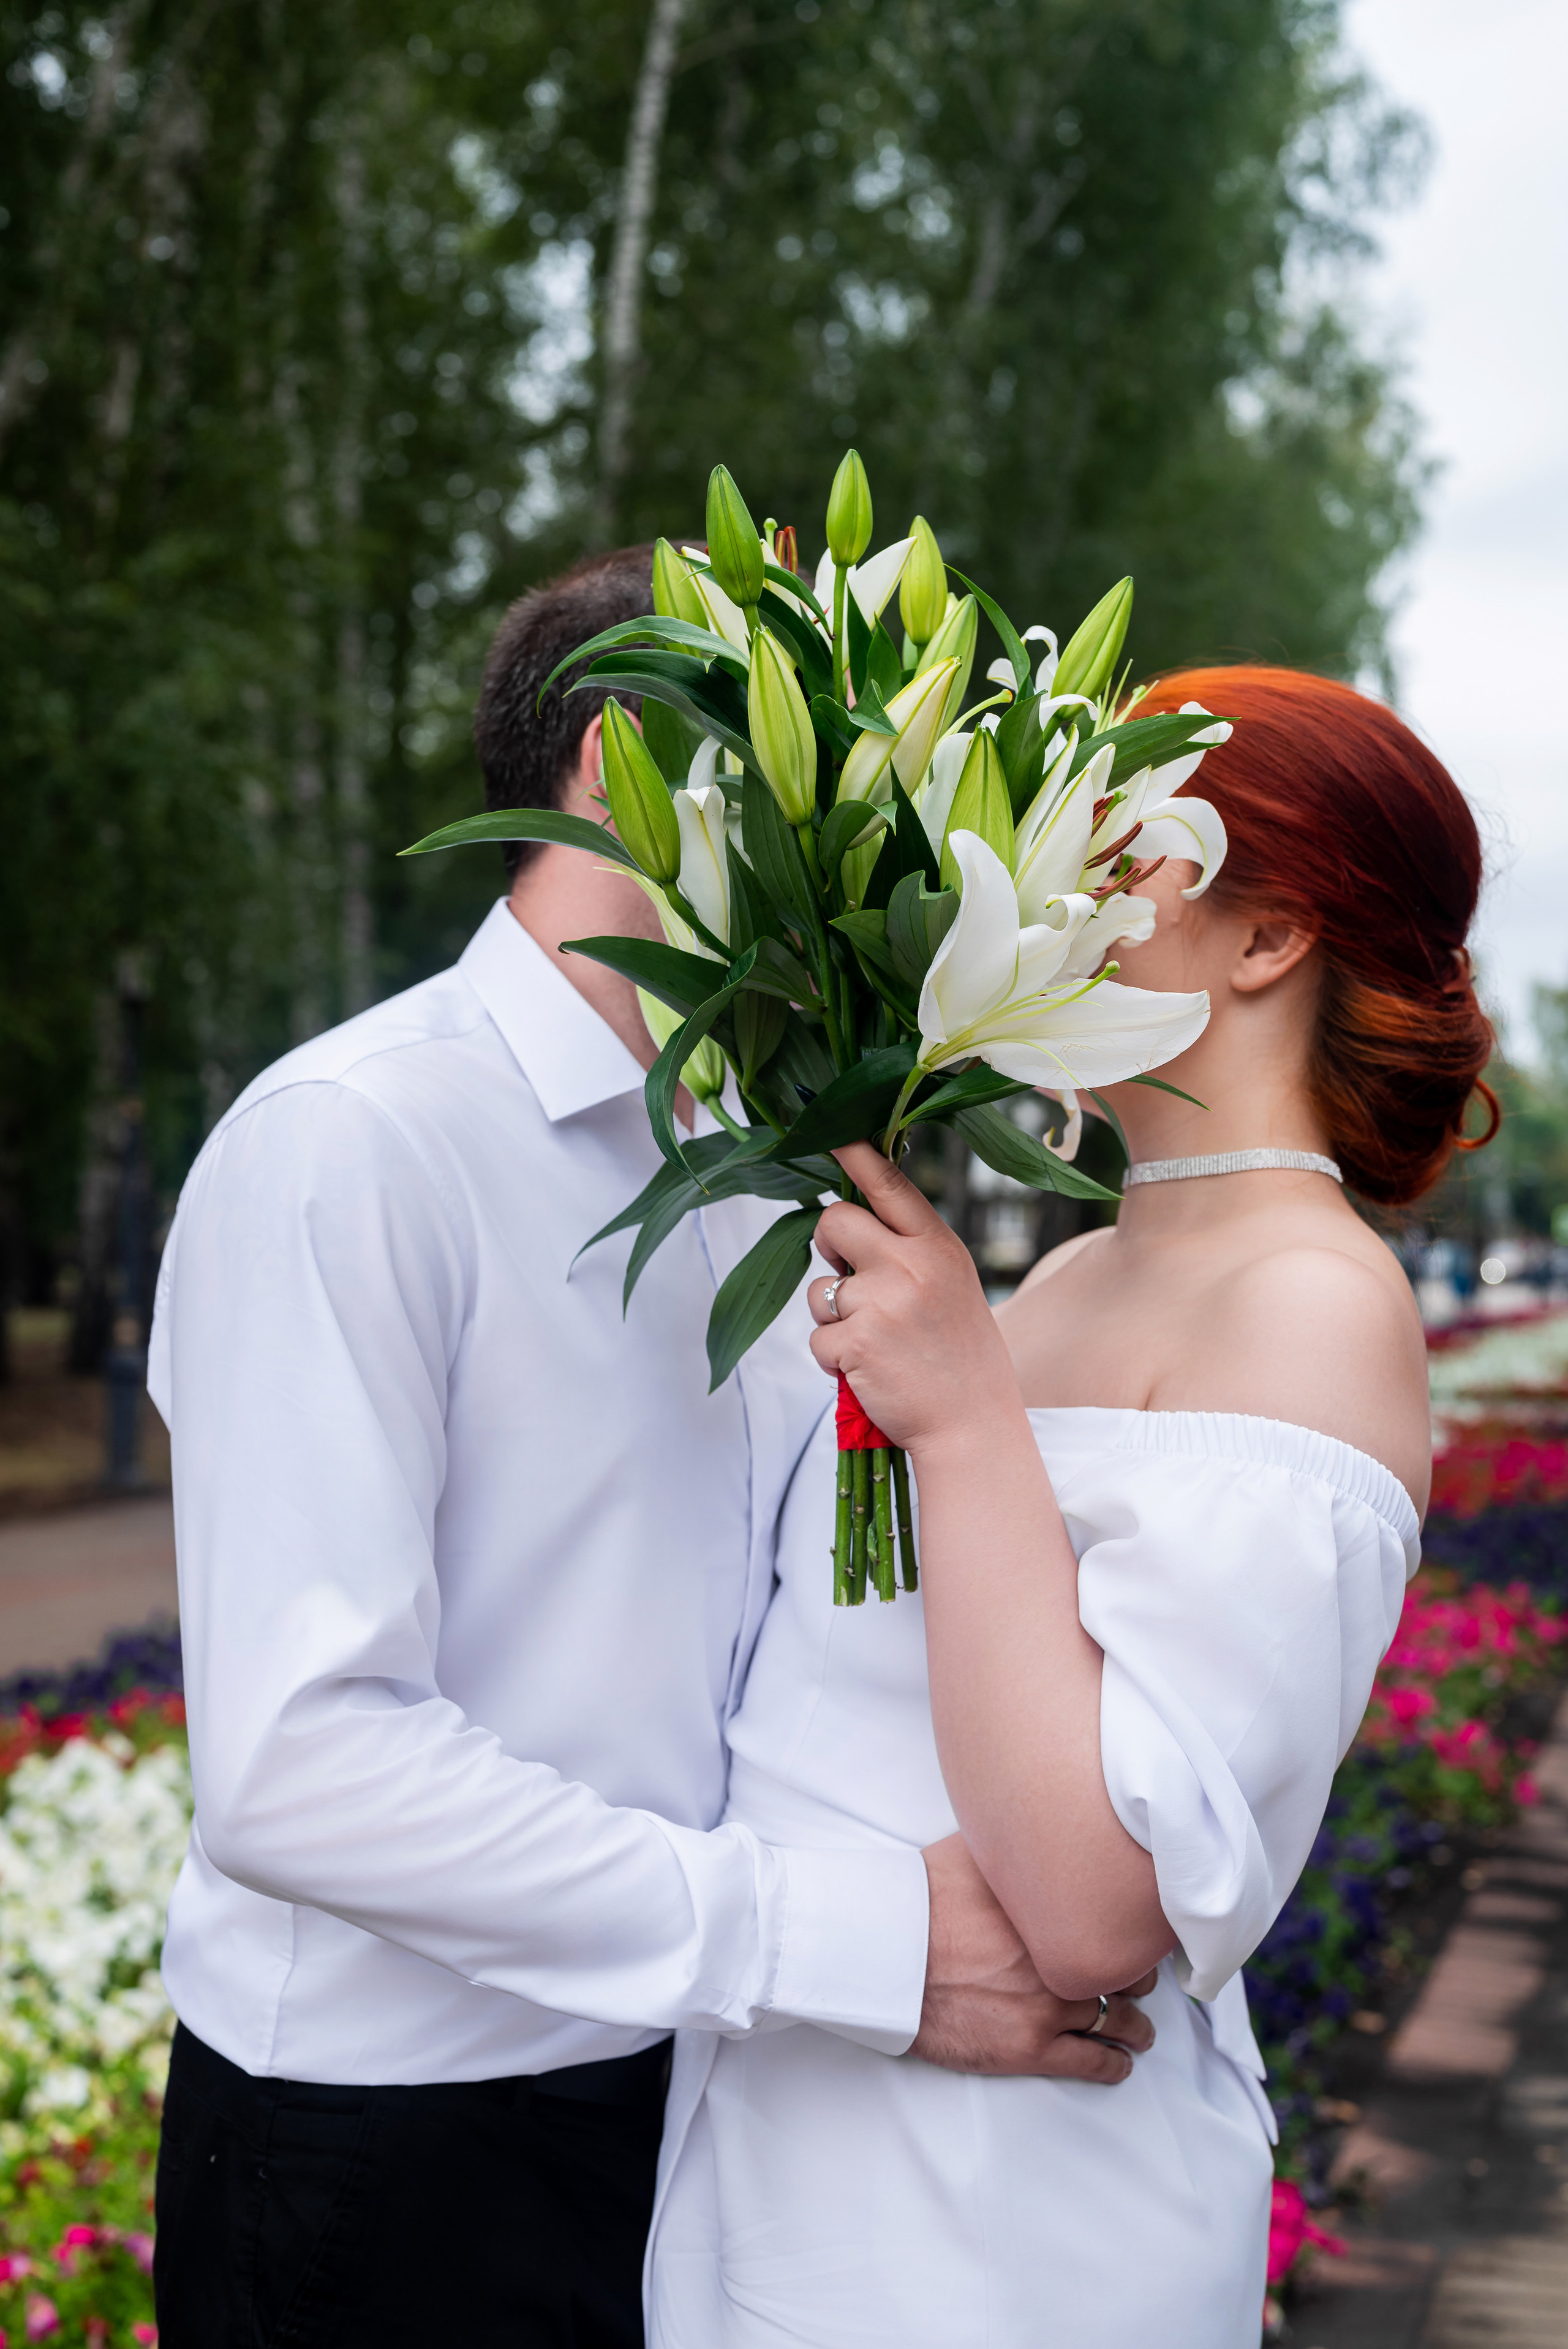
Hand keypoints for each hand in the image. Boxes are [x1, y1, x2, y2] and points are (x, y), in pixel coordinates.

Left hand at [808, 1142, 1020, 1457]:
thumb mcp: (950, 1286)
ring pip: (818, 1290)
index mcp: (938, 1246)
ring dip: (833, 1319)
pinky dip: (832, 1360)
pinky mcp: (856, 1343)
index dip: (855, 1153)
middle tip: (845, 1275)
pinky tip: (869, 1372)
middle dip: (826, 1243)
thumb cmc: (957, 1357)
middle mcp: (911, 1265)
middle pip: (835, 1220)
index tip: (830, 1130)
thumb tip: (842, 1223)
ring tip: (877, 1345)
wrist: (973, 1427)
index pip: (890, 1185)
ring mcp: (883, 1303)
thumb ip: (908, 1251)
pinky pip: (817, 1338)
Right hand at [912, 1835, 1155, 2082]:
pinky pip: (1091, 2063)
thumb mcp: (974, 1850)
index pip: (1116, 1922)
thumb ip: (1013, 1844)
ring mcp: (1048, 2008)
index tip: (1137, 1934)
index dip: (1130, 1931)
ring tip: (1140, 2031)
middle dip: (1135, 1977)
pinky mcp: (1029, 2049)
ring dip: (1135, 2028)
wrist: (890, 1956)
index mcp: (1054, 1914)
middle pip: (1125, 1973)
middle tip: (1139, 1980)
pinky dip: (1112, 2066)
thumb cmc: (924, 1901)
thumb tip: (1033, 1814)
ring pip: (1117, 2021)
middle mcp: (1061, 1959)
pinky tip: (1120, 2064)